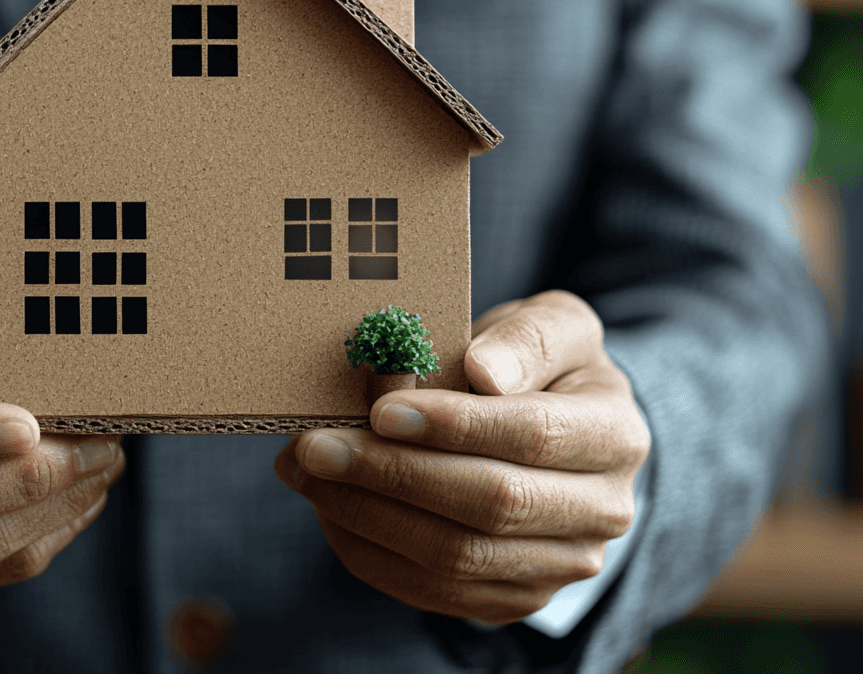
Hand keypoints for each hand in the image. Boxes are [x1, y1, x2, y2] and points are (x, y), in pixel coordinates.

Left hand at [275, 290, 648, 623]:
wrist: (562, 431)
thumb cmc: (543, 366)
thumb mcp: (553, 324)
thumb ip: (527, 338)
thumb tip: (484, 372)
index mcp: (616, 435)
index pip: (533, 436)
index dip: (454, 426)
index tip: (381, 410)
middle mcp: (602, 512)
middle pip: (491, 505)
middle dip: (393, 474)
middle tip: (316, 445)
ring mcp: (560, 566)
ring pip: (456, 558)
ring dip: (367, 515)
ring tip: (306, 472)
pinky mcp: (513, 598)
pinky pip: (434, 590)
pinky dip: (370, 551)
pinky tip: (328, 506)